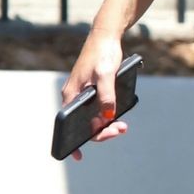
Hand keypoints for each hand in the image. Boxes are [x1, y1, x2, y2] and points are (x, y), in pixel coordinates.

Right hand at [60, 30, 128, 161]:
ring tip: (124, 125)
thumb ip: (107, 96)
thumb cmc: (103, 53)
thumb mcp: (106, 75)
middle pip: (84, 124)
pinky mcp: (92, 91)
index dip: (74, 142)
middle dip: (102, 131)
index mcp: (72, 95)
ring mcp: (83, 94)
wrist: (106, 36)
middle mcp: (74, 96)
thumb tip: (108, 117)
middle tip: (122, 129)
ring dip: (108, 124)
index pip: (69, 125)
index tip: (79, 156)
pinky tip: (119, 115)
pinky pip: (99, 109)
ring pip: (93, 117)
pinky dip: (108, 114)